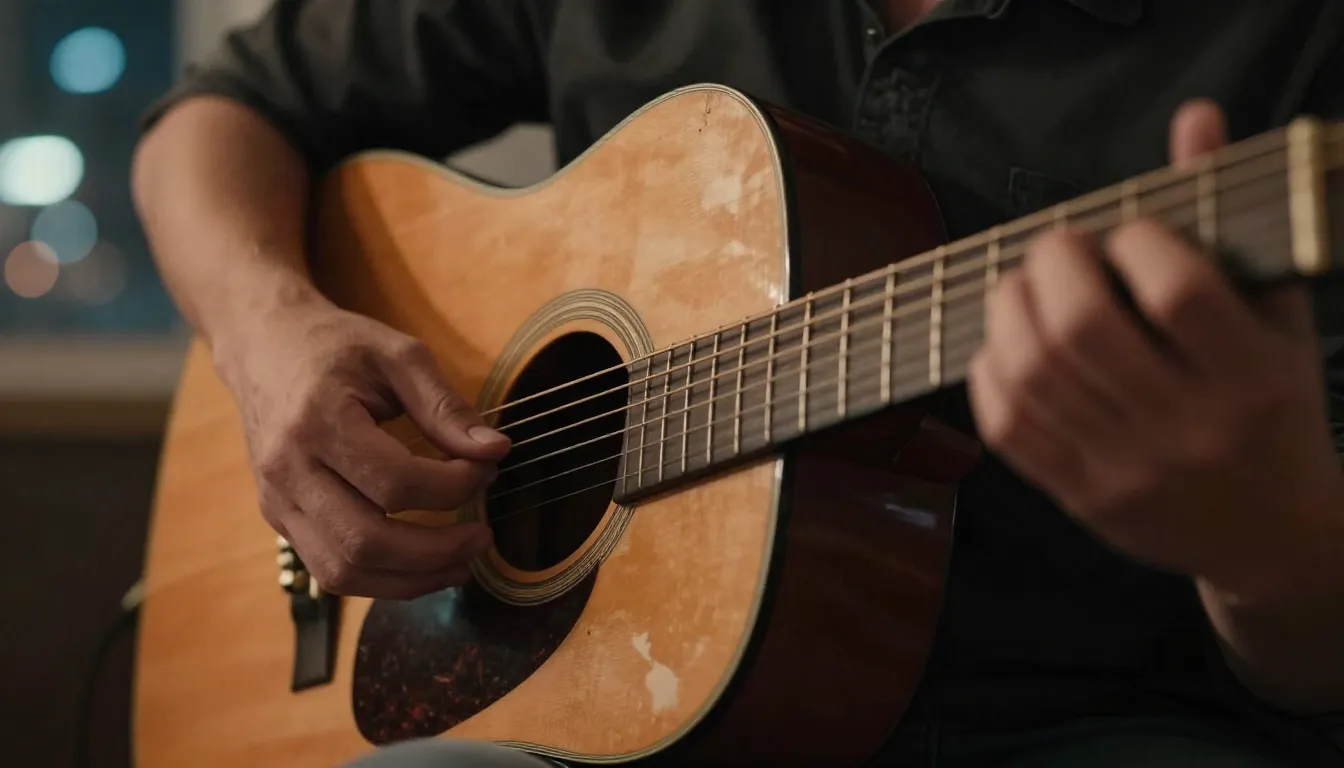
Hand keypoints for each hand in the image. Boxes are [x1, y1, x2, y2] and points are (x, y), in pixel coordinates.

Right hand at [215, 294, 510, 598]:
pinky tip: (421, 564)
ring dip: (411, 580)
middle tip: (482, 536)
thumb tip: (495, 450)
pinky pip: (329, 571)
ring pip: (344, 571)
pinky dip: (382, 580)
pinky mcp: (278, 518)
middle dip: (437, 551)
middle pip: (366, 541)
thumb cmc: (336, 347)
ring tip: (461, 562)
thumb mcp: (399, 356)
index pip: (395, 483)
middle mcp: (289, 470)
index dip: (453, 487)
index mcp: (317, 421)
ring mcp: (277, 501)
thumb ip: (446, 407)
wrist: (264, 347)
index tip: (487, 469)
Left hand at [967, 100, 1343, 601]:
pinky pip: (1006, 426)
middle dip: (1053, 264)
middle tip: (1058, 248)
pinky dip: (990, 370)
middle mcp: (1187, 428)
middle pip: (1083, 327)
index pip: (1178, 290)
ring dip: (1009, 309)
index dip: (1138, 239)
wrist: (1274, 537)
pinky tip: (1008, 345)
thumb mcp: (1275, 317)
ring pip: (1032, 373)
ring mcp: (1126, 468)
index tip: (1131, 230)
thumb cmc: (1274, 409)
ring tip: (1024, 287)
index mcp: (1252, 378)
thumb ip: (1230, 217)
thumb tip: (1193, 117)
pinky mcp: (1079, 497)